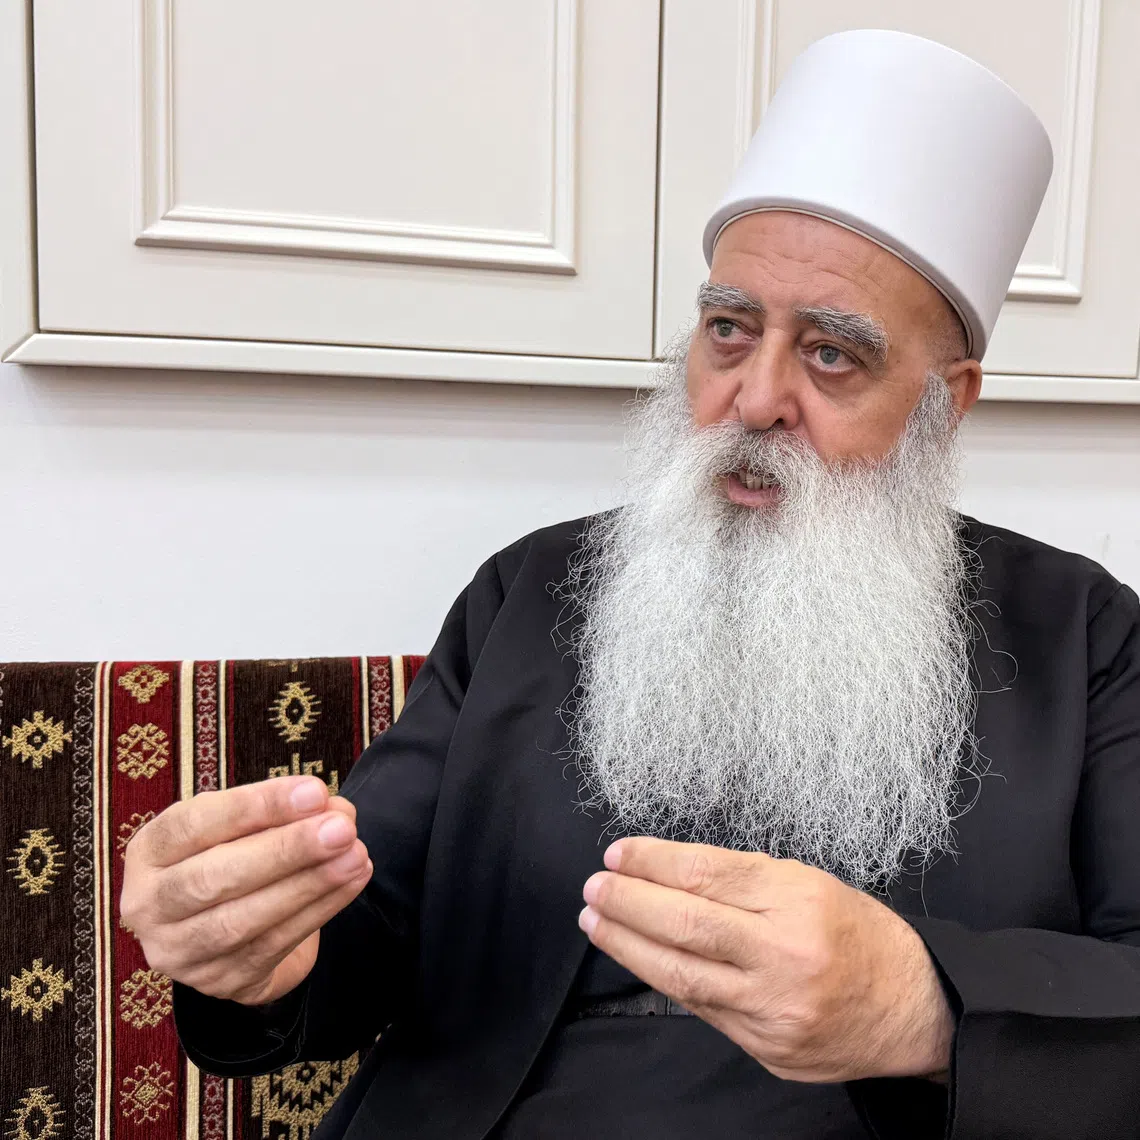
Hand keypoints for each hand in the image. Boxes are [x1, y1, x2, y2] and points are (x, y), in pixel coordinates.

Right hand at [120, 775, 371, 1005]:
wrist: (225, 929)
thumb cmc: (235, 856)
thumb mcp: (247, 825)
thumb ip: (285, 812)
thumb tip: (334, 810)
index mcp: (148, 852)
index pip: (194, 824)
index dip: (257, 806)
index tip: (315, 791)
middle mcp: (149, 906)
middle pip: (213, 878)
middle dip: (286, 850)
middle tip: (342, 829)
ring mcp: (179, 952)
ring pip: (242, 920)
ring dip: (308, 885)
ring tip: (356, 855)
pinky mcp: (219, 981)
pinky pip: (272, 947)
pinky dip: (318, 911)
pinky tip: (352, 881)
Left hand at [579, 838, 953, 1083]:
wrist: (914, 1011)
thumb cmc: (861, 935)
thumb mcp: (811, 883)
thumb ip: (745, 879)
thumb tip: (671, 871)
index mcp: (798, 901)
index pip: (707, 873)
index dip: (653, 861)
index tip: (618, 853)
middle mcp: (784, 955)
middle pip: (686, 924)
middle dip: (629, 903)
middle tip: (595, 887)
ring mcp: (773, 1008)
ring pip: (681, 974)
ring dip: (628, 946)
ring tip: (596, 922)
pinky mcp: (766, 1047)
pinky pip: (702, 1008)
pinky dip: (664, 980)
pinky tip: (639, 959)